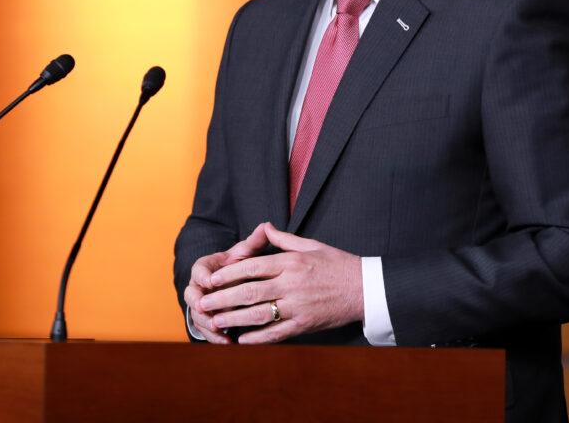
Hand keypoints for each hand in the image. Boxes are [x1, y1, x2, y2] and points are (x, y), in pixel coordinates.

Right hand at [183, 223, 269, 343]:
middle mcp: (199, 287)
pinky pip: (206, 330)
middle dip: (199, 302)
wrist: (233, 282)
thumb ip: (254, 243)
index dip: (202, 276)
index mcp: (206, 268)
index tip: (210, 282)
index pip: (198, 270)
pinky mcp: (206, 320)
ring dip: (206, 323)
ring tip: (218, 330)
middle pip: (191, 295)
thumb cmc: (240, 266)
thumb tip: (265, 226)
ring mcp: (201, 305)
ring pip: (197, 315)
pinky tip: (227, 342)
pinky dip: (215, 337)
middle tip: (206, 309)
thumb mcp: (246, 254)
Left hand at [198, 222, 362, 343]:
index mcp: (291, 262)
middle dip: (223, 298)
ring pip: (259, 314)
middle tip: (203, 302)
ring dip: (234, 319)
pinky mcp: (304, 324)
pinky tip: (241, 340)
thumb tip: (265, 228)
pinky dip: (257, 338)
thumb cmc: (338, 264)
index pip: (252, 267)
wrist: (365, 288)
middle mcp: (291, 284)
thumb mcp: (312, 245)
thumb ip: (285, 239)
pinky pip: (276, 333)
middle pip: (249, 291)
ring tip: (216, 321)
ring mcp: (298, 306)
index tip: (211, 279)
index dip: (228, 273)